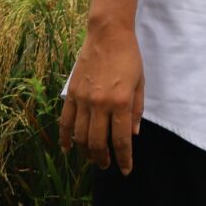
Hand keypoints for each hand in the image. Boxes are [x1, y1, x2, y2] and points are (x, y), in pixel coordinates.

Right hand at [59, 22, 144, 175]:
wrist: (108, 34)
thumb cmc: (129, 57)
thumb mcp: (140, 83)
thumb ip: (136, 110)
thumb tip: (133, 134)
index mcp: (120, 102)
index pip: (121, 139)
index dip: (124, 158)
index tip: (125, 170)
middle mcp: (100, 104)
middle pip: (97, 142)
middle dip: (103, 159)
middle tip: (107, 165)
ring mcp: (83, 99)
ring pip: (80, 136)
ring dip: (86, 152)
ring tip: (93, 158)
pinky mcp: (71, 93)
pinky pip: (65, 121)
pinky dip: (65, 138)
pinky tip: (68, 148)